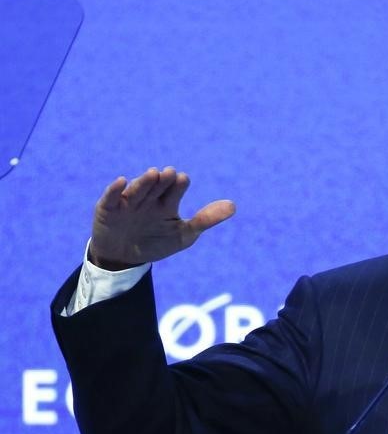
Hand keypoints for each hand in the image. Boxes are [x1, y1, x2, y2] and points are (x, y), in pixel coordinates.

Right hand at [89, 167, 235, 269]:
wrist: (124, 259)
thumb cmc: (156, 243)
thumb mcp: (184, 235)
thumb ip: (206, 220)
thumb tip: (233, 206)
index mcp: (167, 202)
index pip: (175, 189)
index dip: (178, 184)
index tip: (183, 180)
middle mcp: (148, 198)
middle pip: (157, 186)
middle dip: (163, 180)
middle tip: (170, 174)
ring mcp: (128, 202)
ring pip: (138, 189)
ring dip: (144, 182)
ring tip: (154, 174)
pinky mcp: (108, 209)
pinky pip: (111, 197)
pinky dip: (115, 190)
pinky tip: (121, 182)